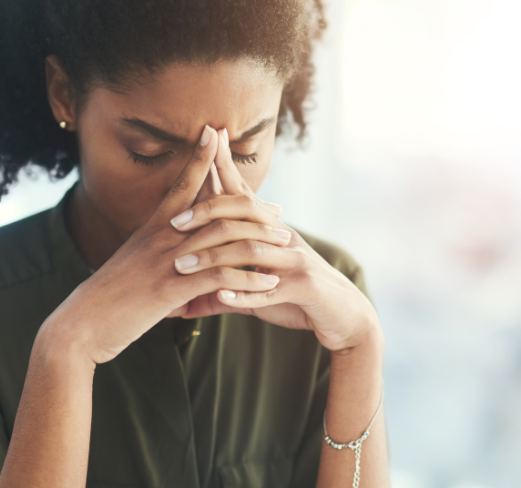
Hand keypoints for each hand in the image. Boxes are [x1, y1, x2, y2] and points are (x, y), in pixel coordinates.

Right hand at [37, 126, 282, 364]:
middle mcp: (163, 237)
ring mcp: (168, 262)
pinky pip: (221, 278)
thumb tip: (171, 247)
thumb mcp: (132, 262)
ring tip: (286, 244)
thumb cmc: (108, 296)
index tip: (215, 132)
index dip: (198, 156)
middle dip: (251, 205)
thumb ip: (154, 250)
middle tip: (279, 209)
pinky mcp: (173, 289)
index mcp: (153, 227)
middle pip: (215, 208)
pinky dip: (249, 279)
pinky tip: (270, 284)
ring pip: (225, 241)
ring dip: (260, 241)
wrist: (82, 323)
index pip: (180, 182)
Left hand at [169, 129, 380, 352]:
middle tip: (175, 222)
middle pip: (245, 213)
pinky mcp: (304, 288)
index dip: (225, 166)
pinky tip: (221, 297)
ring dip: (214, 259)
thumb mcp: (259, 288)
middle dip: (208, 213)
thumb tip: (186, 300)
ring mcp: (295, 262)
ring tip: (183, 267)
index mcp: (273, 231)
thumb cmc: (298, 298)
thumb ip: (225, 288)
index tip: (207, 139)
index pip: (244, 194)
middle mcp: (284, 238)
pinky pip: (270, 291)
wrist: (345, 316)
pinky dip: (244, 295)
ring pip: (251, 252)